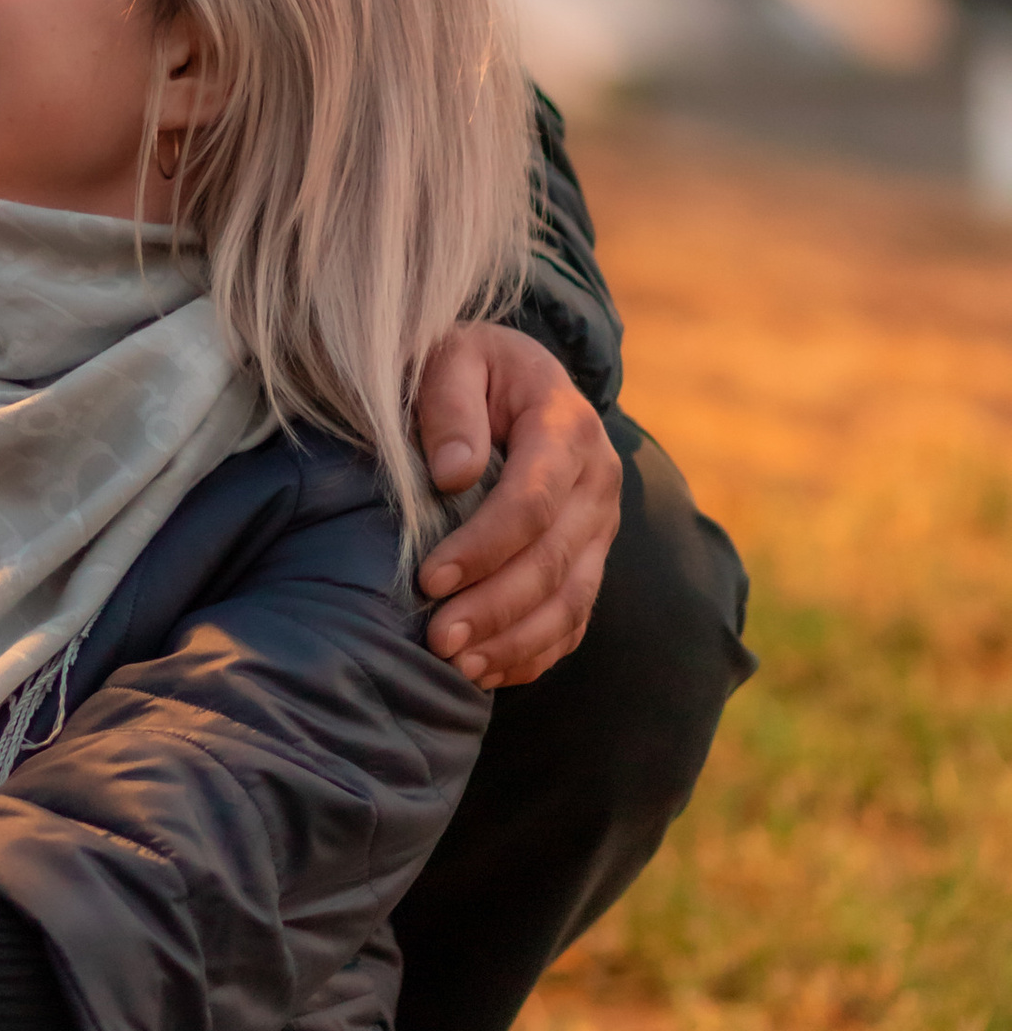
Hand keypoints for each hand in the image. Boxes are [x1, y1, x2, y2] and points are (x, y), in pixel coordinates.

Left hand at [415, 324, 619, 690]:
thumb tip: (455, 472)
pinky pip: (574, 618)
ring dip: (514, 640)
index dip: (484, 547)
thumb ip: (450, 404)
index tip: (429, 579)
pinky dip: (534, 652)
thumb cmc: (468, 368)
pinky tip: (487, 673)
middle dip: (494, 607)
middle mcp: (598, 480)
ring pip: (570, 599)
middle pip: (554, 560)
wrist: (512, 377)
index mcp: (567, 425)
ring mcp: (600, 525)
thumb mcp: (452, 357)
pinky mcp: (591, 558)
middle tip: (437, 640)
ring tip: (459, 667)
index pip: (534, 501)